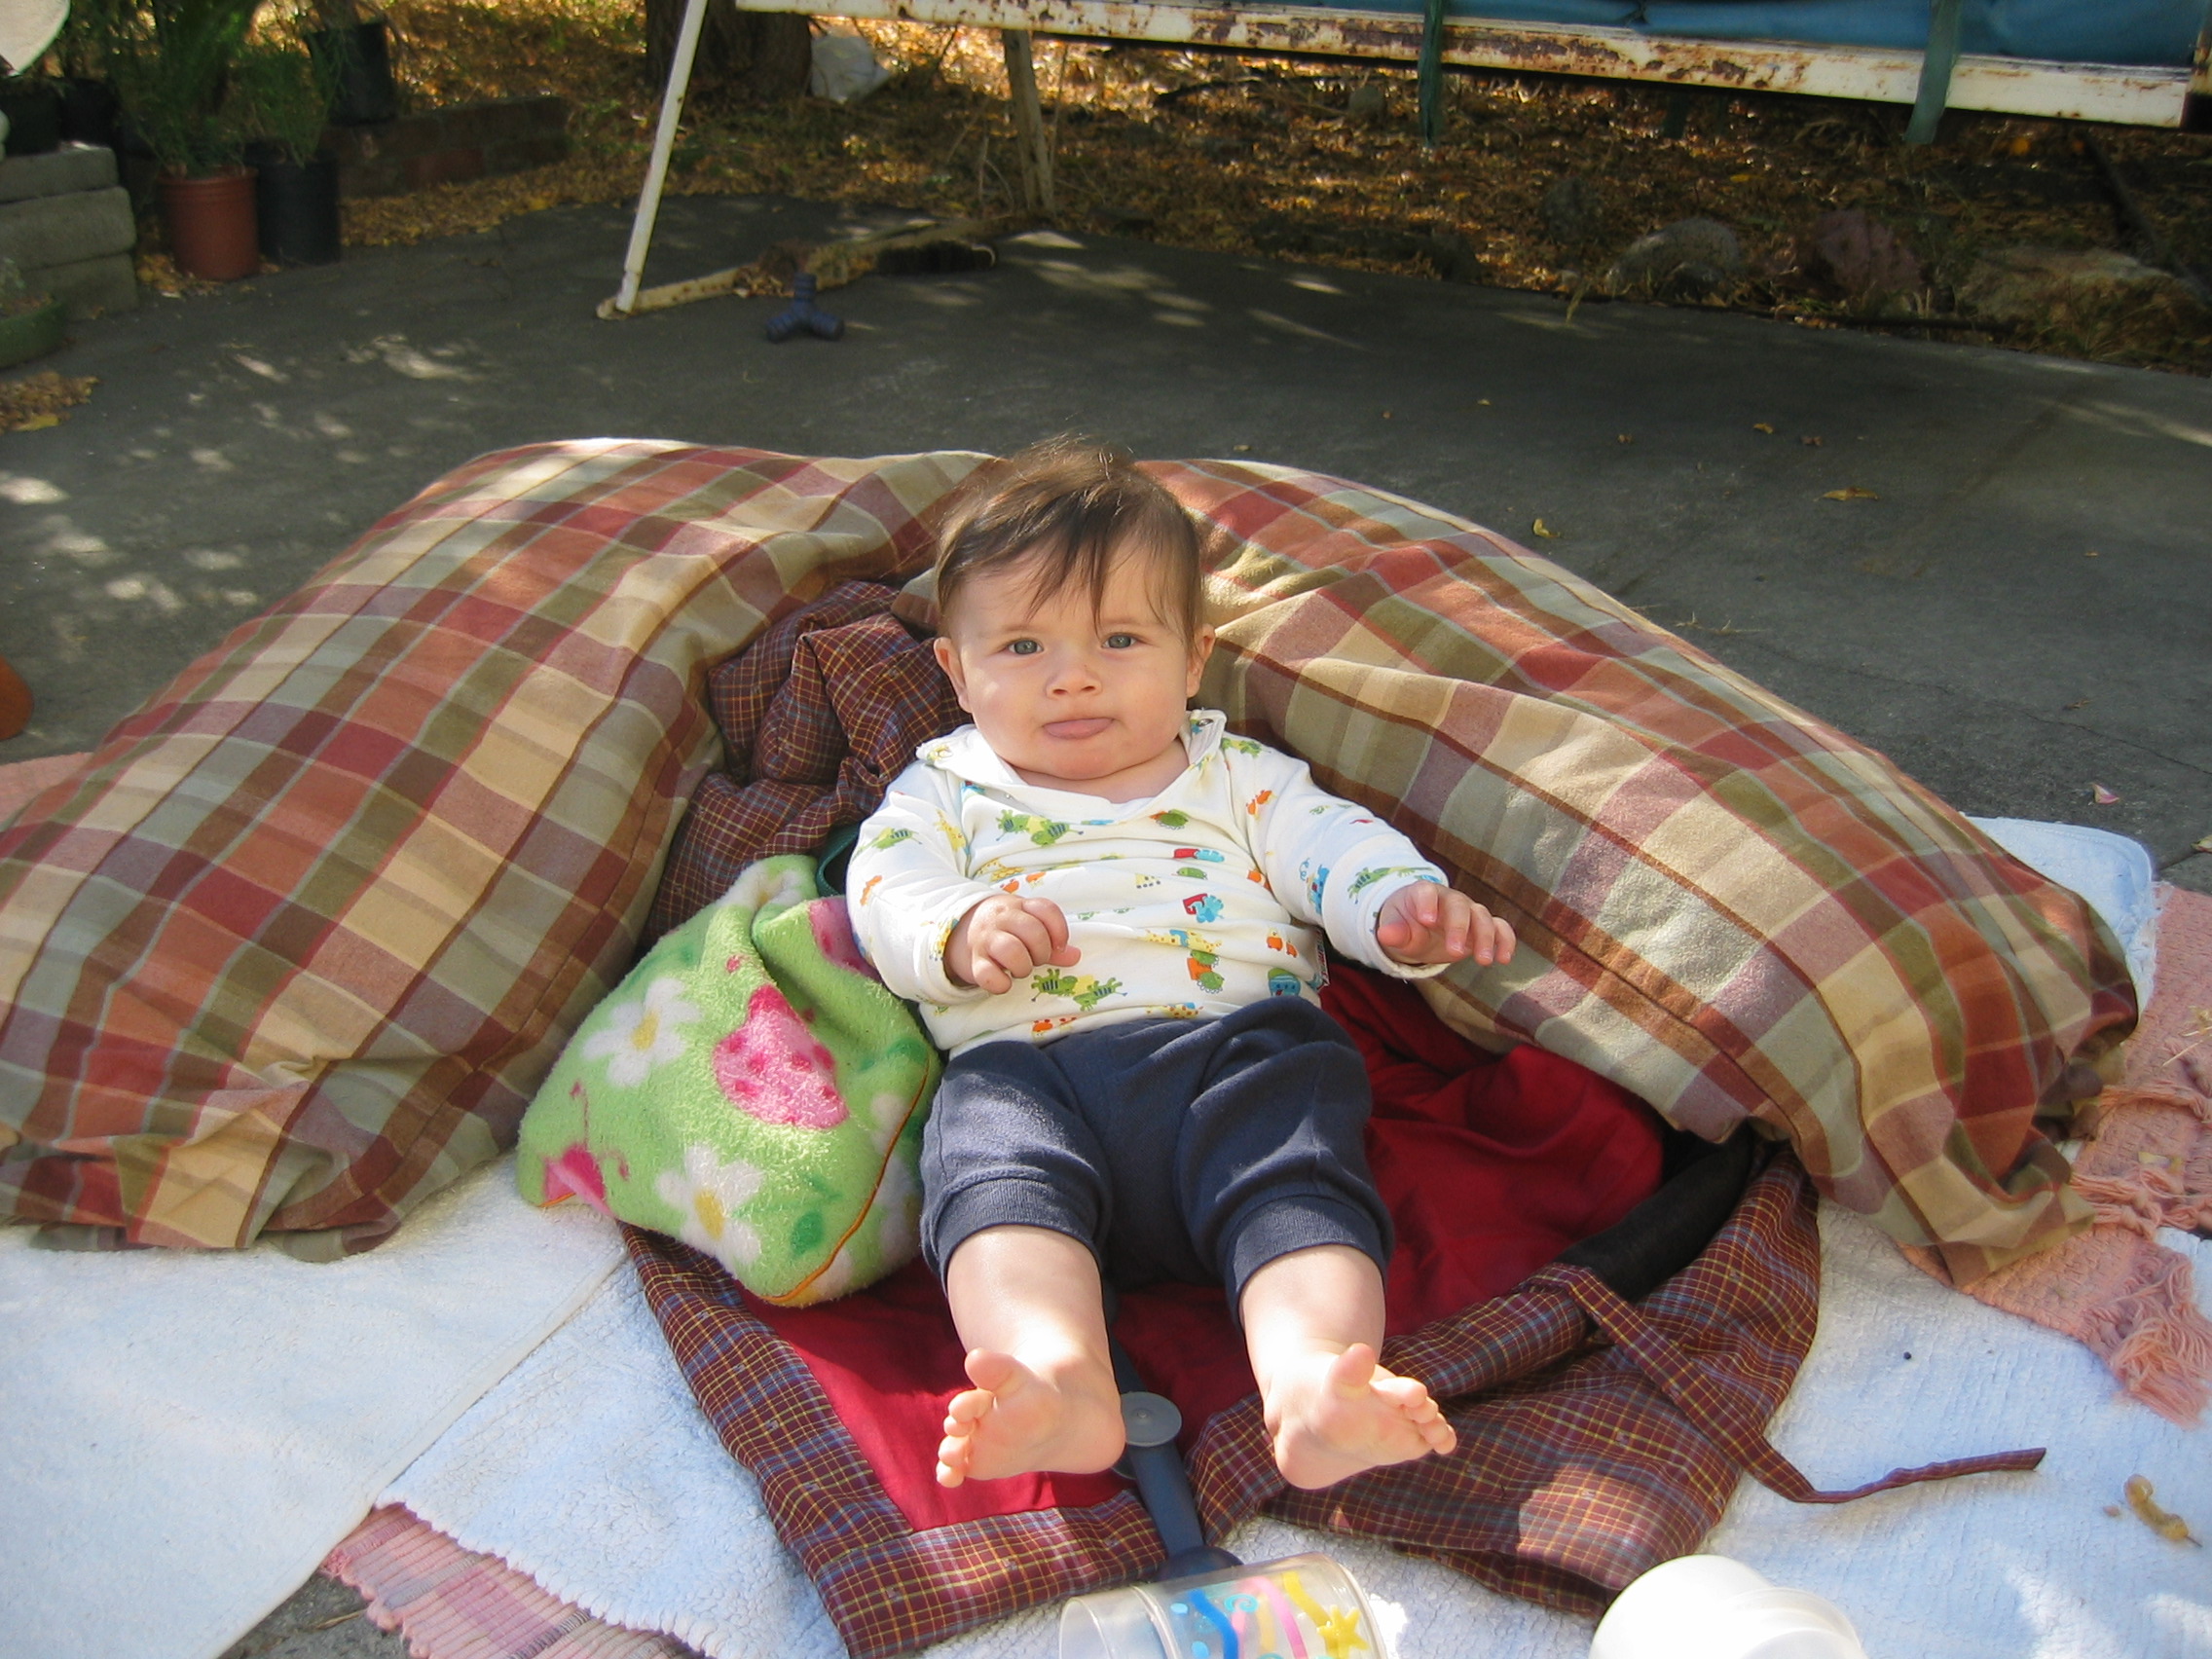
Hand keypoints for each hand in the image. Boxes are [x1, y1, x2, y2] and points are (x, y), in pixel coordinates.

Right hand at [947, 895, 1080, 992]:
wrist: (958, 929)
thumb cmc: (1003, 929)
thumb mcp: (1026, 926)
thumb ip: (1051, 941)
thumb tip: (1075, 955)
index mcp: (1020, 907)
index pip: (1046, 909)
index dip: (1059, 930)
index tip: (1058, 946)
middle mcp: (1002, 918)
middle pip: (1033, 931)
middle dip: (1042, 952)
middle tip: (1036, 959)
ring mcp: (986, 938)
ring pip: (1011, 950)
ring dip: (1023, 967)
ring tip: (1020, 970)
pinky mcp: (973, 960)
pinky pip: (988, 974)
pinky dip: (1001, 984)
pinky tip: (1005, 982)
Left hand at [1374, 882, 1515, 967]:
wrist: (1419, 927)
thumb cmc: (1405, 923)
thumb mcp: (1395, 928)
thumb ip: (1393, 931)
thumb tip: (1386, 935)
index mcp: (1424, 894)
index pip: (1427, 892)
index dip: (1428, 903)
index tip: (1427, 920)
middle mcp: (1449, 899)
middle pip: (1459, 905)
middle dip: (1459, 927)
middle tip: (1454, 951)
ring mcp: (1468, 911)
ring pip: (1482, 916)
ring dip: (1485, 937)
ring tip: (1483, 961)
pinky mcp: (1482, 926)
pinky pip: (1500, 927)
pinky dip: (1505, 940)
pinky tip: (1504, 958)